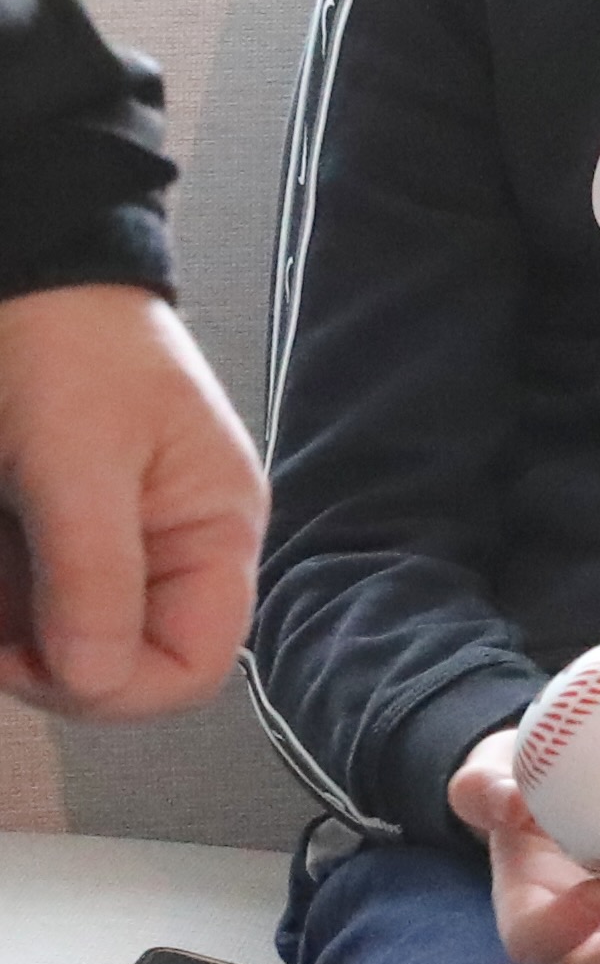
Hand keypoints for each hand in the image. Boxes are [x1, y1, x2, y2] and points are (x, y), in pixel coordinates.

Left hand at [0, 282, 267, 717]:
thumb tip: (98, 682)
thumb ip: (94, 576)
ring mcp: (113, 550)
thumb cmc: (67, 346)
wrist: (22, 279)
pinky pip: (29, 609)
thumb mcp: (78, 462)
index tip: (23, 655)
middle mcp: (173, 553)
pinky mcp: (59, 541)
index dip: (110, 685)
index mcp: (214, 533)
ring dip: (6, 628)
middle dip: (41, 655)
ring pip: (62, 644)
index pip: (193, 665)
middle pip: (121, 665)